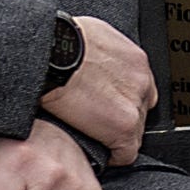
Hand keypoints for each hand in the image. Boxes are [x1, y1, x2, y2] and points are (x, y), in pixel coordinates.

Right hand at [42, 14, 157, 164]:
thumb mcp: (89, 34)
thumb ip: (100, 52)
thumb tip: (90, 58)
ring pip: (133, 132)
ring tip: (92, 137)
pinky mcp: (123, 126)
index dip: (121, 100)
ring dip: (114, 137)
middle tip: (96, 122)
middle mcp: (140, 81)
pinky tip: (96, 153)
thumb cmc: (57, 41)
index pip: (139, 88)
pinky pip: (125, 152)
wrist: (49, 53)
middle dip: (119, 118)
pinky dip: (112, 156)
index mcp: (133, 60)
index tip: (106, 106)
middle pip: (138, 110)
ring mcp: (134, 104)